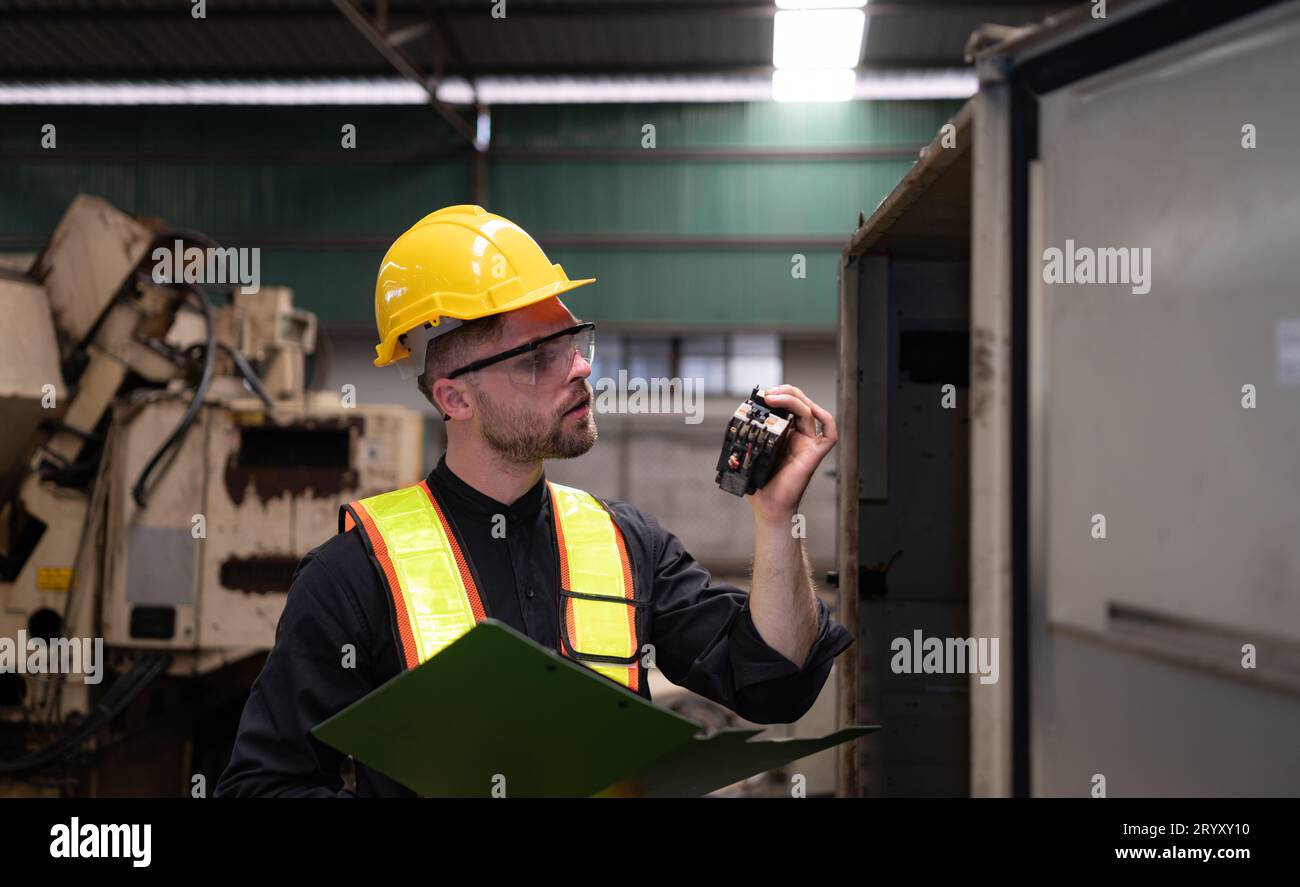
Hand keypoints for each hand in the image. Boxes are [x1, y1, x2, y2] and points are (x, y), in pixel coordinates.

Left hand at [747, 384, 837, 526]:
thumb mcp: (748, 454)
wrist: (768, 508)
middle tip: (768, 393)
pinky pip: (829, 433)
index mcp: (785, 435)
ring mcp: (808, 444)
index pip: (787, 406)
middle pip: (801, 402)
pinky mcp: (814, 454)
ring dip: (793, 399)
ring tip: (774, 397)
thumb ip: (747, 436)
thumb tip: (738, 417)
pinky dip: (825, 417)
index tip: (761, 394)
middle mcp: (799, 437)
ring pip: (810, 411)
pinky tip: (810, 409)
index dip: (778, 395)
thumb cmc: (760, 486)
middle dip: (786, 391)